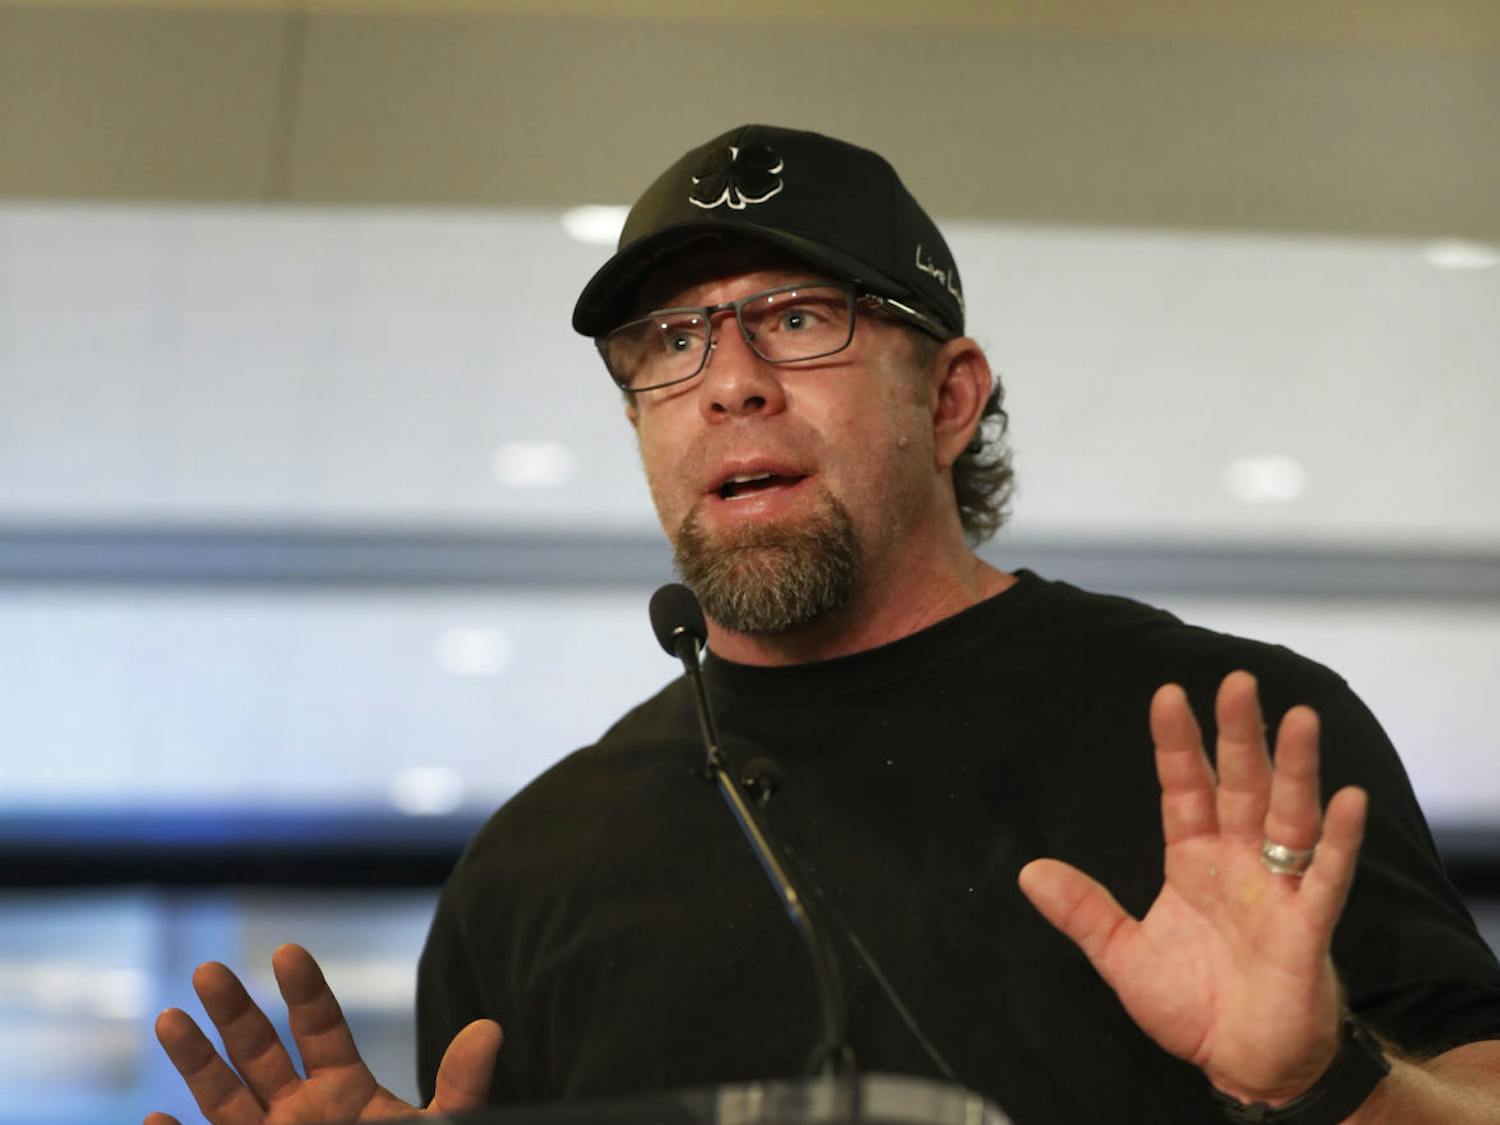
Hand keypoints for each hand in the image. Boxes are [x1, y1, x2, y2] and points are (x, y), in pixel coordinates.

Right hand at [146, 943, 500, 1124]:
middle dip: (235, 1011)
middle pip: (261, 1051)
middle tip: (209, 968)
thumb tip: (491, 1029)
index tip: (288, 952)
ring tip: (168, 1017)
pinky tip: (154, 1118)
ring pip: (223, 1097)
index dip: (305, 991)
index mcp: (343, 1088)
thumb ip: (460, 1086)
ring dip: (195, 1061)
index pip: (320, 1028)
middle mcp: (297, 1110)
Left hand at [1017, 670, 1367, 1104]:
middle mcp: (1239, 861)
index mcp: (1194, 859)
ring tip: (1298, 717)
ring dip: (1294, 768)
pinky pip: (1328, 875)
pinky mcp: (1309, 926)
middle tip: (1236, 681)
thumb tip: (1028, 871)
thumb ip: (1083, 911)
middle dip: (1238, 734)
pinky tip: (1348, 798)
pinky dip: (1339, 840)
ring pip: (1289, 814)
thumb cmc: (1191, 1005)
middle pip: (1240, 784)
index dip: (1177, 744)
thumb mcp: (1122, 956)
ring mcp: (1278, 888)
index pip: (1184, 787)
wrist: (1242, 1064)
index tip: (1168, 694)